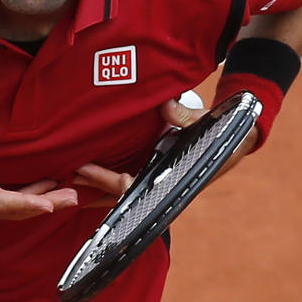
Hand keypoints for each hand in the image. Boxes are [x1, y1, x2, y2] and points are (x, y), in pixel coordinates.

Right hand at [0, 97, 77, 219]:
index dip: (24, 203)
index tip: (47, 205)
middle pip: (14, 210)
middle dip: (45, 204)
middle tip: (72, 196)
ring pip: (12, 210)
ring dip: (40, 203)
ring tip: (67, 194)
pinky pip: (4, 206)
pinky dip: (26, 201)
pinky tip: (42, 192)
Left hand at [73, 94, 210, 206]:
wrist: (235, 142)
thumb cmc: (222, 135)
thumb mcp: (206, 123)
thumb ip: (185, 117)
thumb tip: (166, 106)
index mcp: (170, 179)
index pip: (131, 187)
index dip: (108, 181)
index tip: (86, 169)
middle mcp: (159, 186)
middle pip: (118, 195)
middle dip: (92, 185)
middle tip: (66, 174)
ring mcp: (154, 183)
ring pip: (119, 194)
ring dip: (95, 188)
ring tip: (68, 180)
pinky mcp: (153, 175)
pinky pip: (125, 182)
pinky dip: (106, 181)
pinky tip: (88, 176)